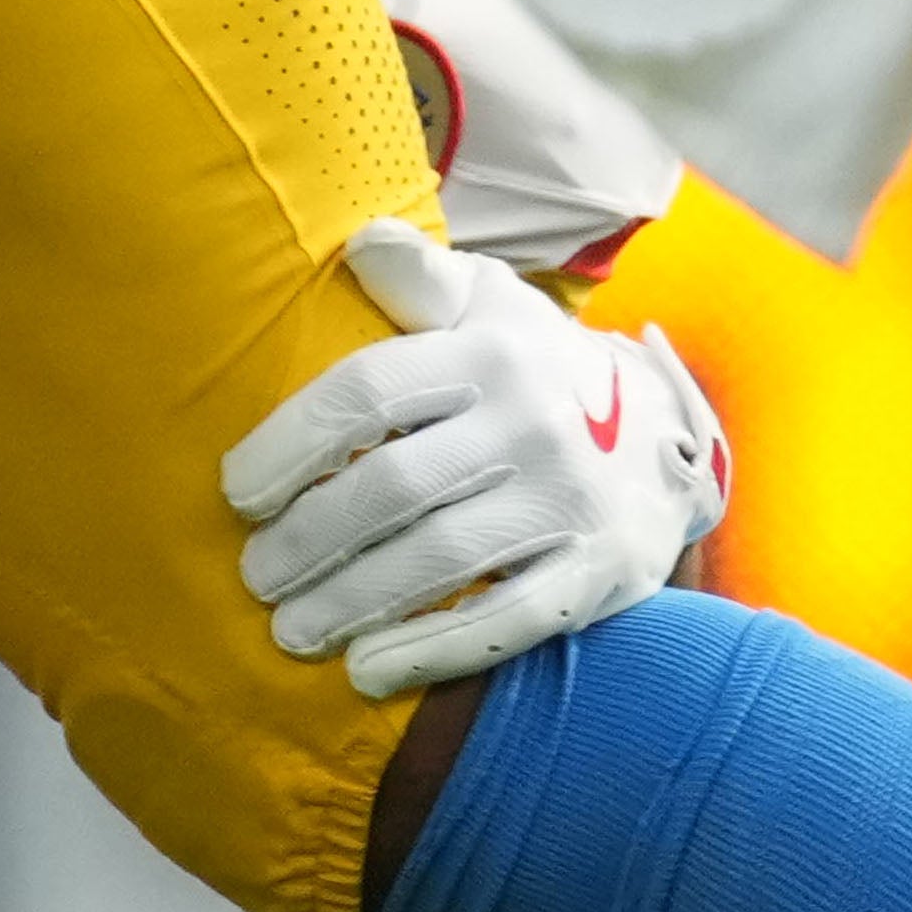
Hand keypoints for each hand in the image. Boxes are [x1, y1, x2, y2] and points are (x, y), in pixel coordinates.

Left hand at [220, 218, 734, 698]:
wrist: (673, 435)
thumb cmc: (538, 371)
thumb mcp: (489, 307)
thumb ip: (421, 278)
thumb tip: (361, 242)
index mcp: (492, 353)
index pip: (366, 393)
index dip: (288, 446)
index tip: (238, 493)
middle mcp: (535, 422)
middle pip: (390, 488)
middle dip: (307, 539)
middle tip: (255, 575)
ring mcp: (572, 500)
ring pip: (438, 560)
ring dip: (350, 602)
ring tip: (291, 629)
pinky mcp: (601, 571)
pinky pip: (506, 621)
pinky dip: (431, 650)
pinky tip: (368, 669)